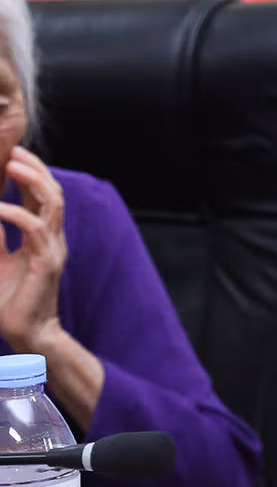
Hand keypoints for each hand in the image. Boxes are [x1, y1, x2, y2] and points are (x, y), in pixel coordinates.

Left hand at [0, 149, 67, 351]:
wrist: (27, 334)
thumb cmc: (12, 301)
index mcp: (44, 237)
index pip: (44, 196)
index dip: (32, 173)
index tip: (13, 154)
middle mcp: (53, 239)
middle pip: (53, 192)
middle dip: (35, 169)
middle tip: (13, 152)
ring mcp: (53, 249)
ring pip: (52, 204)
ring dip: (32, 182)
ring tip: (12, 166)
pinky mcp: (47, 263)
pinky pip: (36, 230)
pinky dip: (17, 214)